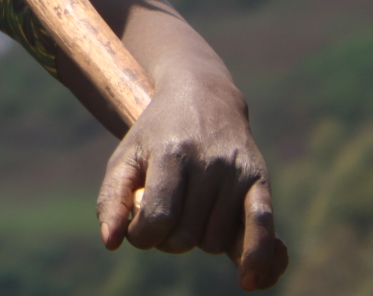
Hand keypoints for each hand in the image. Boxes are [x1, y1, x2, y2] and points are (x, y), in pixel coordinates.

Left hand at [96, 80, 287, 289]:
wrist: (203, 96)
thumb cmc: (157, 135)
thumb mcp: (127, 157)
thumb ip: (112, 199)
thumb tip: (110, 243)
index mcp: (170, 151)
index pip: (159, 217)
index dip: (143, 235)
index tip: (139, 229)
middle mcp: (208, 160)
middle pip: (186, 235)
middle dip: (170, 239)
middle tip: (167, 217)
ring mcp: (236, 170)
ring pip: (216, 241)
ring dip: (199, 241)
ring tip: (191, 213)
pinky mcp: (260, 178)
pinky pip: (262, 226)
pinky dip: (258, 258)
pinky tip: (249, 281)